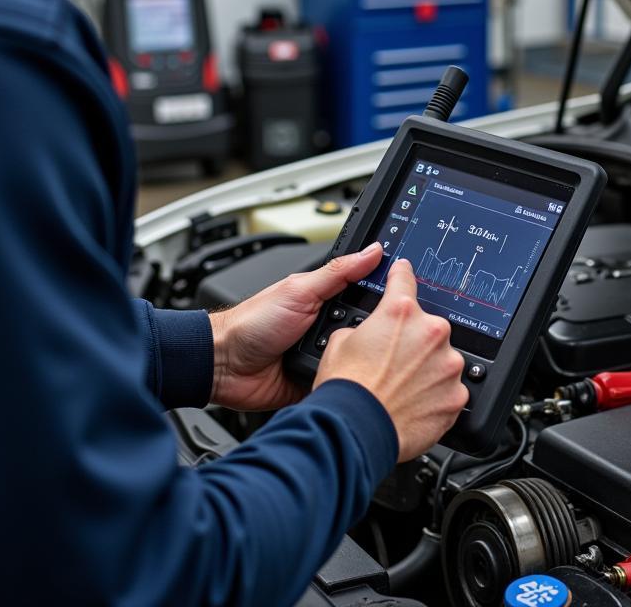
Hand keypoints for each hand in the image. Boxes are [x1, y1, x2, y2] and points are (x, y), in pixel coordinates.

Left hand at [209, 242, 383, 411]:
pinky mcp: (319, 379)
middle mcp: (328, 324)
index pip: (366, 292)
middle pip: (368, 327)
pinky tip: (351, 378)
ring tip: (366, 357)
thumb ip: (338, 272)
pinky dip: (345, 380)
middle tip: (379, 332)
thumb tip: (372, 251)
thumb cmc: (253, 323)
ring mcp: (324, 353)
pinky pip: (342, 380)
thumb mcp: (300, 290)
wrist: (224, 365)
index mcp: (326, 298)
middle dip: (374, 331)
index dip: (385, 294)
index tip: (406, 294)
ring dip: (359, 358)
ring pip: (359, 356)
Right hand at [314, 258, 468, 461]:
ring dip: (427, 368)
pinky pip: (450, 389)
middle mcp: (431, 333)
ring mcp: (448, 365)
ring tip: (402, 388)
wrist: (355, 431)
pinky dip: (436, 395)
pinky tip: (414, 404)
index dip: (402, 273)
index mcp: (400, 312)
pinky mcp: (456, 396)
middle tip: (392, 362)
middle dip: (413, 340)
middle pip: (427, 326)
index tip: (404, 271)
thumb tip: (368, 333)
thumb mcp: (339, 342)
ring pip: (442, 359)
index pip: (404, 280)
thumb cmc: (346, 389)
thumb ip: (363, 328)